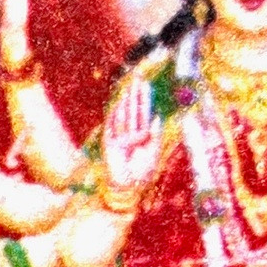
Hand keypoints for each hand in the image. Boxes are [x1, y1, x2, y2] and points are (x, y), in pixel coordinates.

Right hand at [103, 74, 163, 191]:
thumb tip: (157, 117)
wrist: (127, 187)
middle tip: (138, 79)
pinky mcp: (109, 143)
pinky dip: (115, 116)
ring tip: (130, 88)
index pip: (144, 113)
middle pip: (134, 111)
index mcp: (142, 136)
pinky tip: (119, 104)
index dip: (145, 99)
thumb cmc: (142, 173)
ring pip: (124, 116)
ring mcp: (119, 137)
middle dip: (136, 95)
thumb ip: (156, 135)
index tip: (146, 85)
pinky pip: (112, 126)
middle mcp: (131, 134)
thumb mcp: (153, 152)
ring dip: (127, 101)